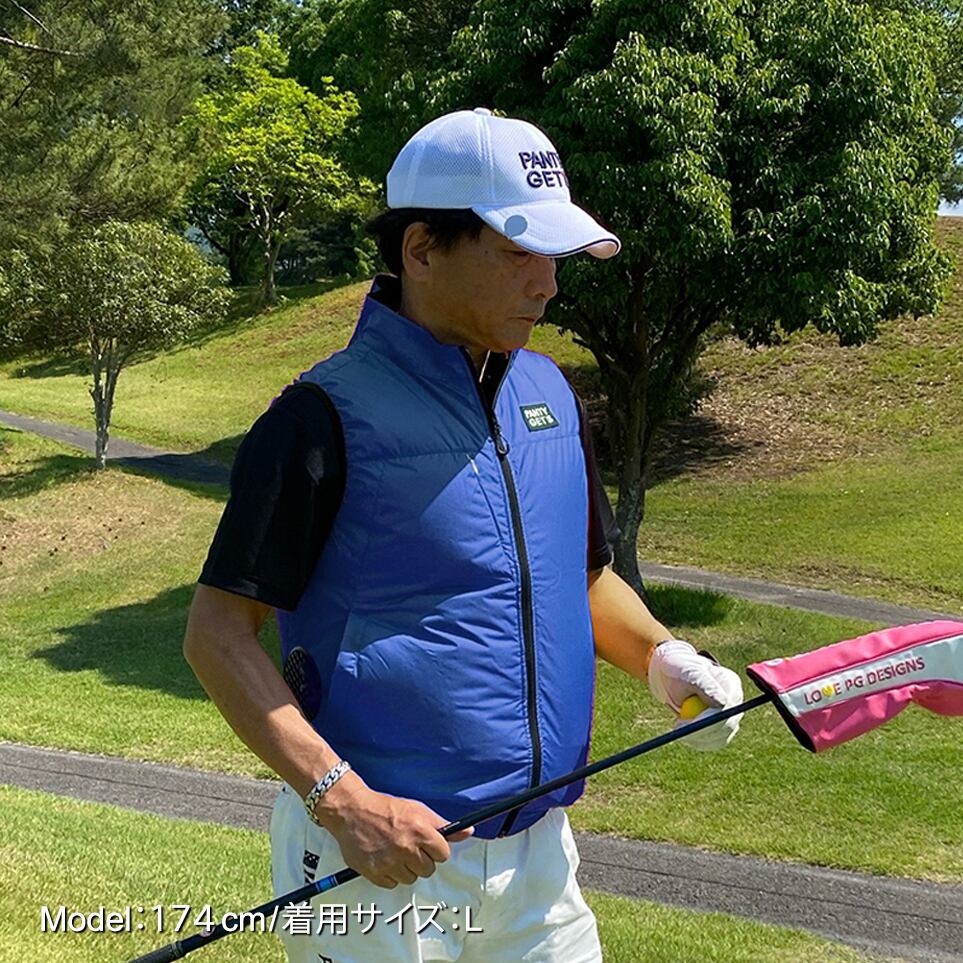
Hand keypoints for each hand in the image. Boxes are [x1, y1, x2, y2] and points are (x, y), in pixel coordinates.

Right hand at [317, 777, 473, 888]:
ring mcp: (389, 862)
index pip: (443, 854)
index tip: (428, 844)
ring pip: (411, 879)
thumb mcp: (417, 809)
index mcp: (420, 831)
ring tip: (395, 852)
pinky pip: (392, 884)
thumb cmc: (386, 808)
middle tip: (409, 847)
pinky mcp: (374, 873)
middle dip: (421, 859)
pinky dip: (390, 875)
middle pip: (428, 869)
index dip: (436, 849)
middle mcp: (406, 848)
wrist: (352, 811)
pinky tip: (384, 859)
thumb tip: (468, 831)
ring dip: (406, 868)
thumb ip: (442, 824)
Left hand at [648, 639, 743, 750]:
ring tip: (678, 725)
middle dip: (701, 731)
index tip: (684, 723)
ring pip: (721, 738)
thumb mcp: (690, 672)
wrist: (673, 675)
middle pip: (727, 726)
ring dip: (698, 738)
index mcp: (731, 685)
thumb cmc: (680, 669)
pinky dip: (699, 742)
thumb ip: (706, 686)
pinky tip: (685, 734)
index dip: (708, 720)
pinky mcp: (722, 727)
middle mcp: (735, 702)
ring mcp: (730, 715)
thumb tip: (722, 703)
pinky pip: (714, 742)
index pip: (727, 709)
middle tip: (677, 728)